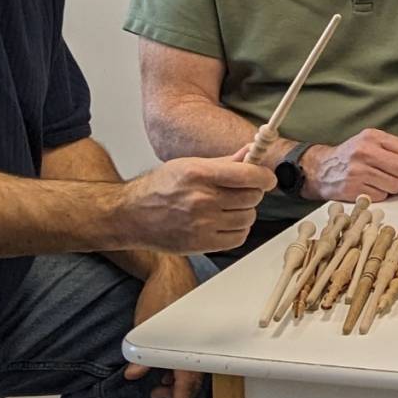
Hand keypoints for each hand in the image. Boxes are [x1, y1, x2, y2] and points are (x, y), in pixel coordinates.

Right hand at [118, 156, 273, 252]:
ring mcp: (202, 224)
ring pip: (248, 217)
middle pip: (252, 197)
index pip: (248, 175)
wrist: (131, 216)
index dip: (265, 176)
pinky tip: (225, 222)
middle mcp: (201, 199)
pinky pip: (239, 237)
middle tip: (242, 190)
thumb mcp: (189, 164)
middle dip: (252, 192)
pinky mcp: (201, 244)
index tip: (267, 178)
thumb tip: (251, 153)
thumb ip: (224, 162)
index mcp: (199, 174)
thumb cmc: (158, 188)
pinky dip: (238, 229)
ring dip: (245, 211)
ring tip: (228, 207)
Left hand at [122, 256, 201, 397]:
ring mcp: (193, 341)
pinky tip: (162, 375)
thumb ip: (142, 357)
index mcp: (187, 349)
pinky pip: (187, 360)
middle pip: (191, 383)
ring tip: (156, 392)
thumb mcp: (144, 330)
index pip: (187, 386)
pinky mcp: (190, 334)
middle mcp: (195, 347)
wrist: (168, 270)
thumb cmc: (159, 297)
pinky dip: (176, 371)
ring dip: (174, 386)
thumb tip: (133, 375)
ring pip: (189, 372)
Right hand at [304, 129, 397, 202]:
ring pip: (395, 185)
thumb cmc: (350, 157)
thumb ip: (392, 150)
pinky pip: (381, 196)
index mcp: (373, 137)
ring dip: (394, 188)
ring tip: (383, 183)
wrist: (320, 169)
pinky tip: (371, 189)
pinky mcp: (353, 188)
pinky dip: (381, 195)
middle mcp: (365, 151)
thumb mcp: (369, 142)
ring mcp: (358, 170)